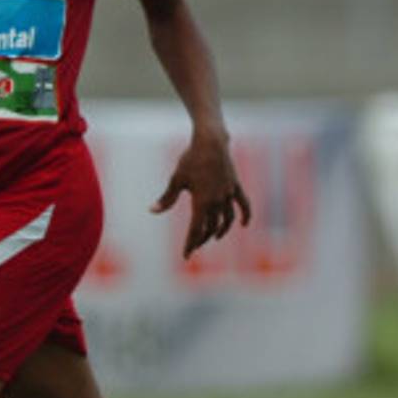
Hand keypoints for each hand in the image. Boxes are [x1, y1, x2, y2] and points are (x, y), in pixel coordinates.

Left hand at [151, 132, 251, 257]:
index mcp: (201, 202)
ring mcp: (228, 194)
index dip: (190, 244)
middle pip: (211, 227)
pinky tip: (244, 225)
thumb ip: (167, 198)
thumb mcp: (176, 179)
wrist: (211, 142)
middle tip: (195, 245)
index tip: (186, 255)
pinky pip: (244, 204)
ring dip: (220, 230)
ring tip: (214, 237)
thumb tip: (152, 210)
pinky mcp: (236, 186)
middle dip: (202, 238)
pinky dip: (245, 216)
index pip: (195, 229)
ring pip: (227, 219)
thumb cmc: (190, 160)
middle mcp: (217, 201)